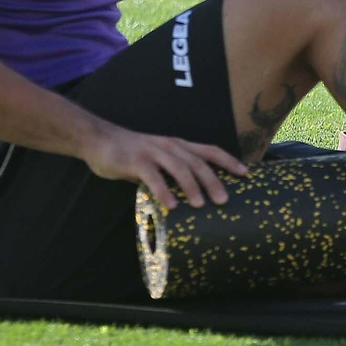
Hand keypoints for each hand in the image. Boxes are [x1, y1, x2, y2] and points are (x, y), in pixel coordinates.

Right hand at [80, 124, 248, 209]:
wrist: (99, 139)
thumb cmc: (131, 153)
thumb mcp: (157, 160)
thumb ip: (171, 173)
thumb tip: (188, 196)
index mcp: (179, 145)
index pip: (210, 151)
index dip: (229, 161)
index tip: (246, 174)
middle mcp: (170, 146)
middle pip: (198, 162)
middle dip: (213, 181)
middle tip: (225, 200)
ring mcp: (154, 152)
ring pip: (179, 168)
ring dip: (191, 186)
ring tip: (201, 204)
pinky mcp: (136, 161)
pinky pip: (152, 177)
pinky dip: (163, 191)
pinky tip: (170, 206)